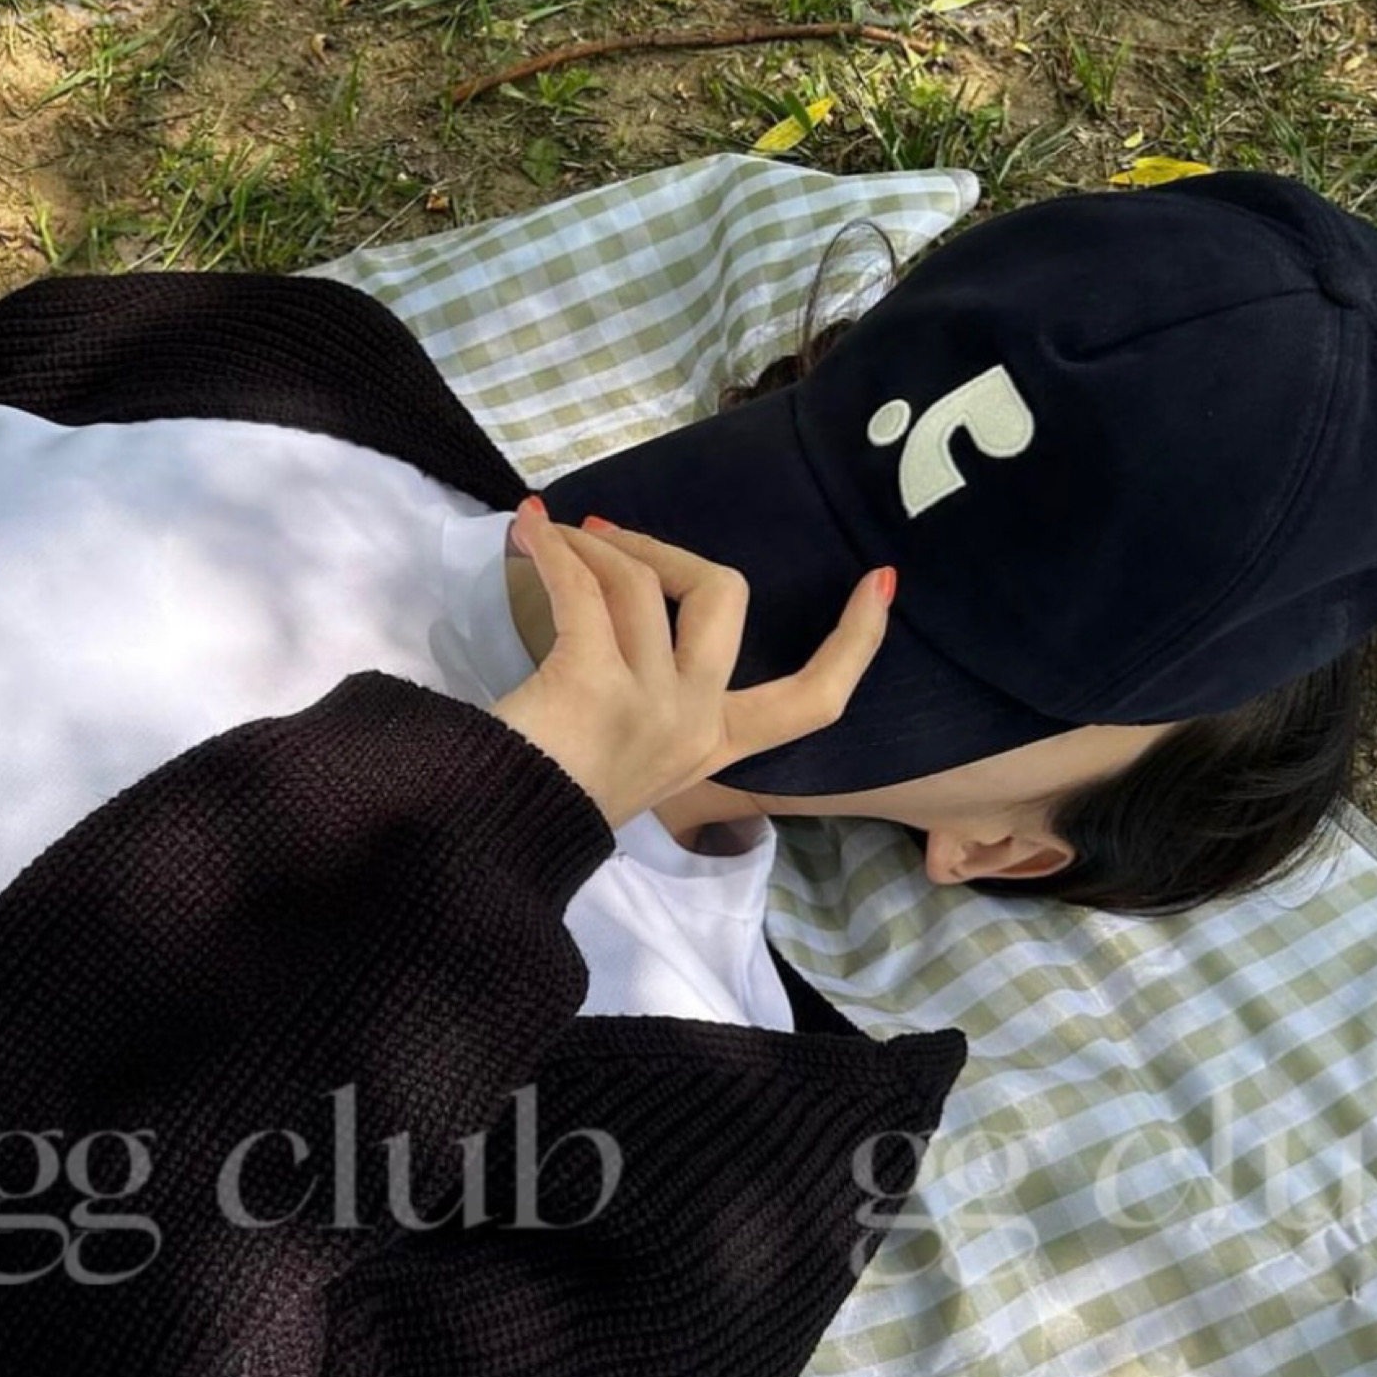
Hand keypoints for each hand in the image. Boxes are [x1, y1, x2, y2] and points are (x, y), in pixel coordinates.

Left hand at [488, 498, 892, 833]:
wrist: (495, 843)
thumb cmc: (550, 799)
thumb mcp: (632, 758)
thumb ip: (658, 700)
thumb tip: (634, 597)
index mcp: (715, 747)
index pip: (814, 701)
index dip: (856, 640)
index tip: (881, 580)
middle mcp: (695, 725)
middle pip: (724, 598)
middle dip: (668, 550)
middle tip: (608, 536)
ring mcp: (651, 707)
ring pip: (639, 583)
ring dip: (588, 545)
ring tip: (545, 538)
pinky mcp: (594, 686)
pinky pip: (582, 591)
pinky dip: (551, 552)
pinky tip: (527, 532)